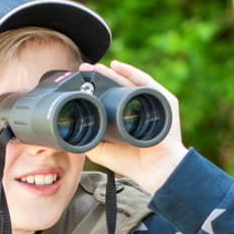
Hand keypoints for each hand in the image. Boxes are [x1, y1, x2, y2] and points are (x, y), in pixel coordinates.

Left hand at [78, 60, 187, 194]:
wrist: (154, 168)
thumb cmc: (130, 162)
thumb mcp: (101, 149)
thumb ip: (88, 137)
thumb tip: (70, 127)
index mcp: (125, 116)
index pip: (109, 96)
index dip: (95, 88)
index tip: (79, 81)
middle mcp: (139, 106)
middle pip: (118, 85)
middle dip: (100, 76)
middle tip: (83, 69)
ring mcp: (152, 102)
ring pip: (129, 81)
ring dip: (112, 72)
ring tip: (96, 67)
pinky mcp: (164, 99)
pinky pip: (145, 81)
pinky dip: (131, 72)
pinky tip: (117, 66)